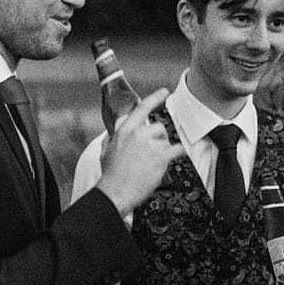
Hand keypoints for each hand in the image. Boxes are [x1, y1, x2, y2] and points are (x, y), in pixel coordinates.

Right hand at [96, 89, 184, 215]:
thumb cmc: (110, 175)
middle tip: (152, 153)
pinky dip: (177, 154)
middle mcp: (138, 134)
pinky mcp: (161, 156)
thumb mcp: (106, 151)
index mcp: (125, 131)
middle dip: (158, 139)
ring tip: (153, 163)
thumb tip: (117, 128)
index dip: (154, 99)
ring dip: (164, 150)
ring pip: (166, 140)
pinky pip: (177, 150)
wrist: (115, 192)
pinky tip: (173, 158)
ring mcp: (151, 145)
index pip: (142, 109)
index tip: (164, 92)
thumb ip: (113, 136)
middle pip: (158, 128)